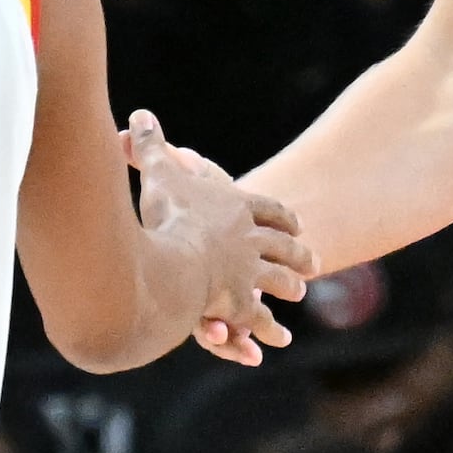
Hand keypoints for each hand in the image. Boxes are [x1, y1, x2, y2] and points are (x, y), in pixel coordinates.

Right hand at [124, 112, 311, 363]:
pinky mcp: (240, 304)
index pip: (267, 208)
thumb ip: (152, 145)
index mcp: (238, 208)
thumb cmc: (168, 214)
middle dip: (297, 251)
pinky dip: (268, 329)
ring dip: (289, 284)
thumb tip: (138, 113)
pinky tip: (280, 338)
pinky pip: (258, 319)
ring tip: (300, 292)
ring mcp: (250, 273)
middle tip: (313, 260)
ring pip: (278, 280)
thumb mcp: (160, 172)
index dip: (280, 214)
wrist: (180, 257)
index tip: (296, 221)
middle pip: (282, 244)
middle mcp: (253, 240)